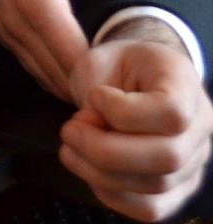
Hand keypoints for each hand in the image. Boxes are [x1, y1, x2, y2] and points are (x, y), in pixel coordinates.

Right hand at [0, 0, 152, 98]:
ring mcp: (8, 34)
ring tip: (110, 81)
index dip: (106, 74)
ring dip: (77, 85)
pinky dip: (58, 77)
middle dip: (96, 86)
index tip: (133, 68)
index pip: (77, 60)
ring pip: (48, 78)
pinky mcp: (2, 35)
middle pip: (64, 78)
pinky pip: (34, 68)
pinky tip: (77, 73)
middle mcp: (20, 26)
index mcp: (36, 0)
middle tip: (131, 79)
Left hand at [60, 31, 212, 220]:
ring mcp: (194, 163)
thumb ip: (96, 92)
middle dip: (104, 149)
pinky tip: (87, 166)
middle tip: (68, 130)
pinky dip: (110, 194)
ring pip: (155, 187)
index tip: (95, 96)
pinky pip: (149, 208)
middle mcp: (201, 128)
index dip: (124, 111)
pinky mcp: (178, 190)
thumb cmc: (118, 65)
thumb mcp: (101, 59)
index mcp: (184, 84)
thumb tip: (92, 129)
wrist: (137, 78)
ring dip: (99, 172)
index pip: (171, 113)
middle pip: (167, 157)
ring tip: (71, 146)